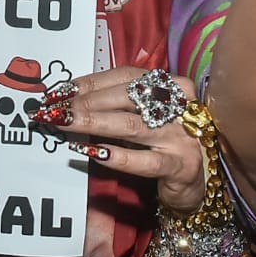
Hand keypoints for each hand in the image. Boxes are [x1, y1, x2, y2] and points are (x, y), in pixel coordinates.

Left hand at [37, 67, 207, 214]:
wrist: (200, 180)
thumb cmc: (166, 142)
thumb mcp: (147, 116)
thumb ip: (120, 104)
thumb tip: (71, 98)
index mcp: (171, 85)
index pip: (125, 76)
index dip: (90, 82)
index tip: (59, 91)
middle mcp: (180, 106)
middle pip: (127, 98)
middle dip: (86, 102)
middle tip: (55, 109)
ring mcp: (182, 136)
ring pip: (131, 125)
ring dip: (94, 123)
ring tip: (66, 124)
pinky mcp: (181, 165)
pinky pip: (144, 160)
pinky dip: (117, 155)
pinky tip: (94, 152)